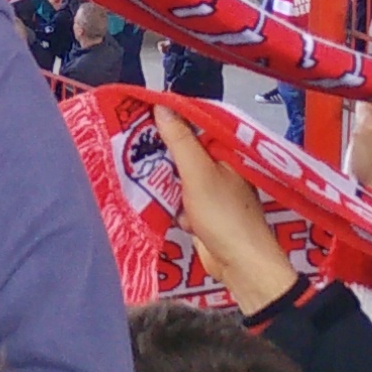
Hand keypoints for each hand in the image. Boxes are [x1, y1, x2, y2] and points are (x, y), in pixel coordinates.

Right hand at [153, 103, 296, 316]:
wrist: (239, 264)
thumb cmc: (225, 217)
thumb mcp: (197, 173)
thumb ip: (180, 140)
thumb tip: (162, 107)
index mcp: (225, 150)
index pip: (195, 123)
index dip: (169, 117)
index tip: (141, 110)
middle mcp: (220, 166)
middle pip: (184, 149)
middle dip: (161, 151)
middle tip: (131, 142)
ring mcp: (211, 190)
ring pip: (178, 175)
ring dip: (163, 181)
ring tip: (141, 175)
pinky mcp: (203, 212)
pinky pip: (179, 199)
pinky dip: (171, 205)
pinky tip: (166, 209)